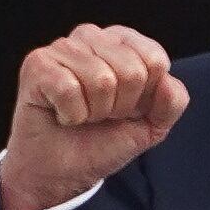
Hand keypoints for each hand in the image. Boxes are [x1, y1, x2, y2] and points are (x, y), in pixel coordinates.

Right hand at [0, 24, 190, 209]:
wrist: (60, 174)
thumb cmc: (100, 141)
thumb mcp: (150, 126)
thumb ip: (172, 102)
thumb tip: (166, 81)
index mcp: (122, 41)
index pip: (155, 60)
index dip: (143, 98)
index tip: (123, 109)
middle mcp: (92, 36)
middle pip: (131, 71)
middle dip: (118, 107)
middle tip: (99, 116)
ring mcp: (62, 48)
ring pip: (101, 80)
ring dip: (93, 112)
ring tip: (80, 115)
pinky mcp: (37, 64)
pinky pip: (69, 89)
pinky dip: (70, 114)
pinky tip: (61, 115)